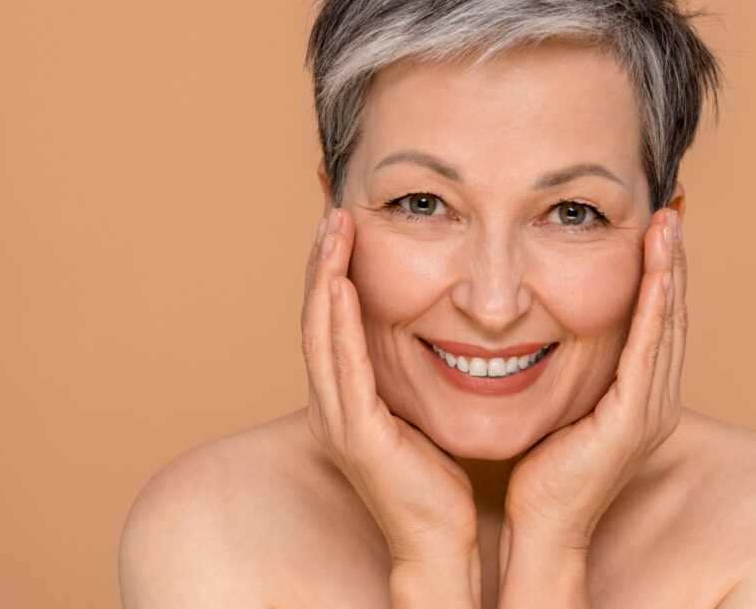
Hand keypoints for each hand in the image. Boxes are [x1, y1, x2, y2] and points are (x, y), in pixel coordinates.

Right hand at [301, 207, 478, 562]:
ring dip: (324, 278)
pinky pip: (345, 368)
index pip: (331, 323)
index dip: (331, 274)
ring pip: (322, 334)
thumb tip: (432, 336)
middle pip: (317, 319)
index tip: (344, 229)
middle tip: (332, 213)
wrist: (438, 542)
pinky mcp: (358, 435)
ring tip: (332, 230)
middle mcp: (332, 405)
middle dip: (322, 264)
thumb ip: (409, 378)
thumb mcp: (418, 413)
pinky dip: (339, 324)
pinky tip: (341, 284)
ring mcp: (339, 420)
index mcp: (345, 399)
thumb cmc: (436, 481)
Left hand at [502, 208, 684, 550]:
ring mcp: (651, 409)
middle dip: (672, 259)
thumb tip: (550, 323)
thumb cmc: (544, 467)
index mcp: (642, 393)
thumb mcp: (565, 401)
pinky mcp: (634, 419)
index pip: (657, 318)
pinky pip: (648, 352)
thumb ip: (574, 366)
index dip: (661, 270)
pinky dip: (655, 309)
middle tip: (672, 207)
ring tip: (668, 223)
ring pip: (667, 325)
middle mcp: (656, 397)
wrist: (543, 525)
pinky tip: (657, 273)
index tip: (657, 223)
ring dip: (669, 272)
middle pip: (671, 313)